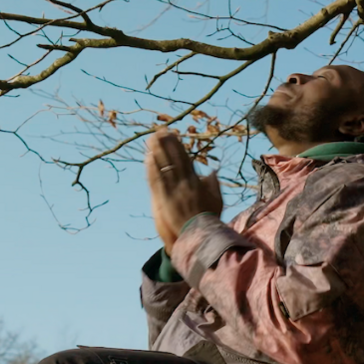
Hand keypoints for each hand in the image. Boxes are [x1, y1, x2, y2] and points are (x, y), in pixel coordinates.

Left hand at [144, 127, 223, 252]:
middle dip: (166, 144)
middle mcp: (185, 182)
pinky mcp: (164, 198)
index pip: (185, 159)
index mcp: (196, 181)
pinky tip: (147, 158)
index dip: (178, 146)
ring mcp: (174, 189)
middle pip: (174, 159)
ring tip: (150, 139)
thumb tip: (213, 172)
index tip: (173, 135)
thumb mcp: (216, 199)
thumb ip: (214, 184)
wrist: (201, 232)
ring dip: (157, 151)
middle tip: (159, 131)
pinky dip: (152, 169)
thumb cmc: (209, 218)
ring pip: (164, 166)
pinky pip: (157, 180)